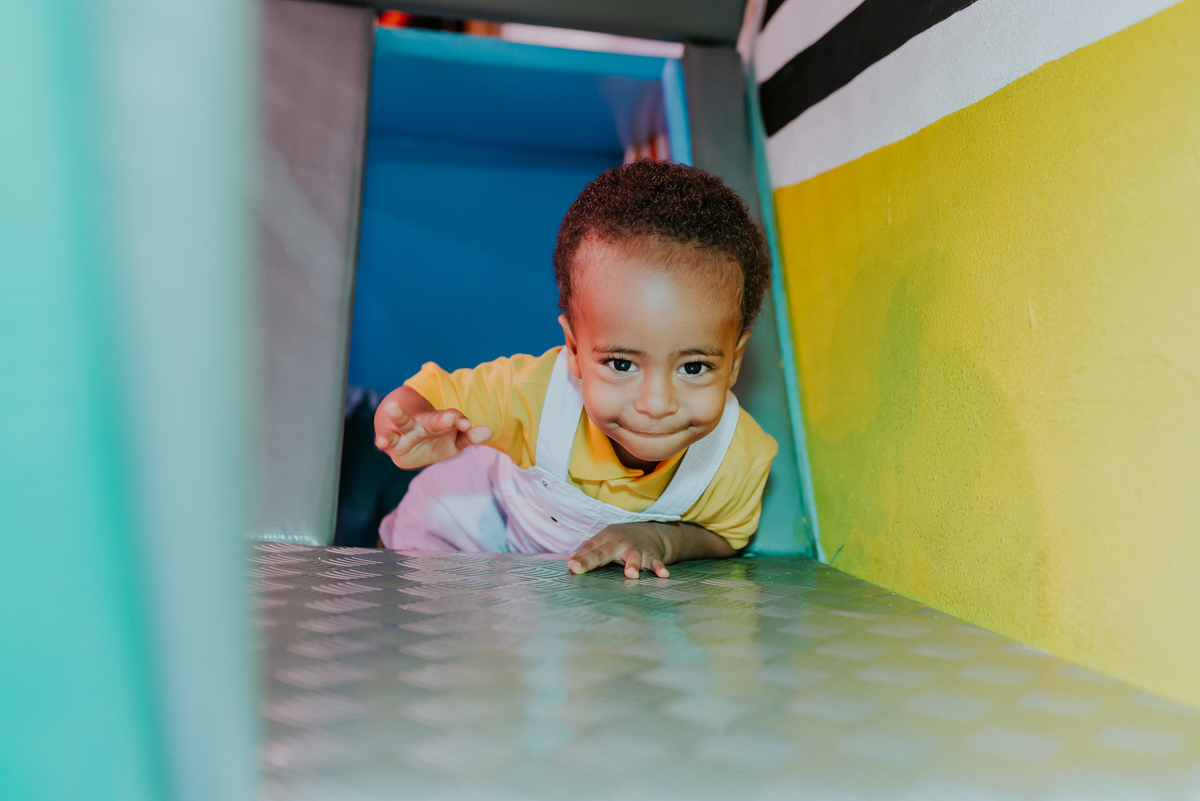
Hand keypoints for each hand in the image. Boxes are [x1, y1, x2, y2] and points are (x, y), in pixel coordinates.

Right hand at [374, 400, 491, 468]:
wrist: (414, 449)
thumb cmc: (439, 442)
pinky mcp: (395, 444)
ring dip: (399, 414)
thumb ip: (470, 437)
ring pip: (405, 421)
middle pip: (433, 419)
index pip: (452, 418)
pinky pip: (389, 441)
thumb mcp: (456, 442)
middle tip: (451, 418)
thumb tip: (488, 431)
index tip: (467, 424)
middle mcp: (425, 424)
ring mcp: (408, 432)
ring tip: (392, 407)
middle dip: (441, 419)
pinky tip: (380, 442)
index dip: (460, 421)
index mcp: (442, 422)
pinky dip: (384, 439)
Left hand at [568, 522, 673, 578]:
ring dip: (632, 564)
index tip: (571, 567)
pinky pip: (656, 562)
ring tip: (631, 574)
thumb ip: (589, 551)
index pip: (590, 549)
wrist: (650, 530)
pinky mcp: (652, 555)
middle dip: (591, 560)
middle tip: (578, 568)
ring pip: (633, 555)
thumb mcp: (604, 541)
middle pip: (604, 552)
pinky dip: (660, 568)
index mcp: (605, 539)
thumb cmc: (620, 540)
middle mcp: (619, 542)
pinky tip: (663, 575)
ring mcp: (637, 548)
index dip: (580, 558)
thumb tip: (570, 561)